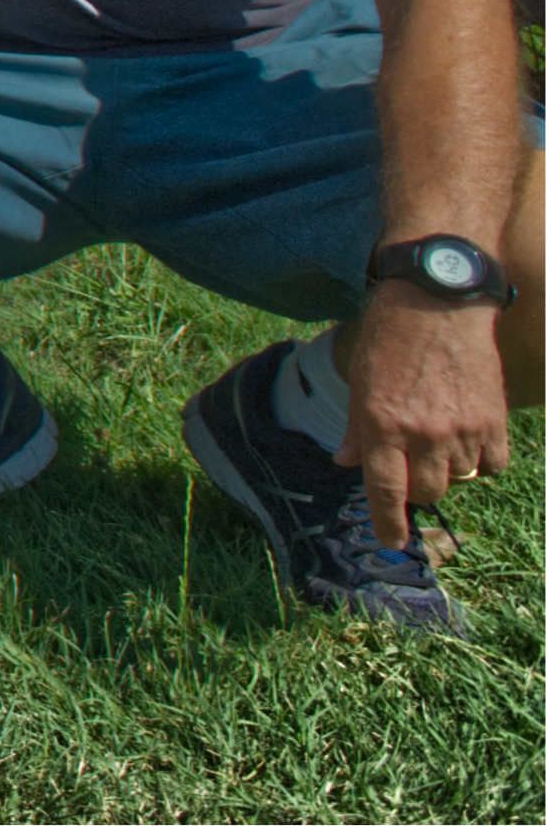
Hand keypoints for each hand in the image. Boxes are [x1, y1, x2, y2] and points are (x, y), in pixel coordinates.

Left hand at [346, 291, 513, 549]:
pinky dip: (479, 460)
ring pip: (459, 479)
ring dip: (446, 470)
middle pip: (426, 491)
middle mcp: (424, 433)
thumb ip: (357, 428)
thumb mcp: (359, 381)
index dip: (387, 520)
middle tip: (409, 467)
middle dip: (415, 488)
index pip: (385, 489)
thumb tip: (347, 463)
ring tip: (436, 440)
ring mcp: (463, 429)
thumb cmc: (390, 338)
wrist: (437, 302)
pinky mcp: (494, 420)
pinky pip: (491, 464)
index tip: (389, 539)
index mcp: (383, 424)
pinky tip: (466, 440)